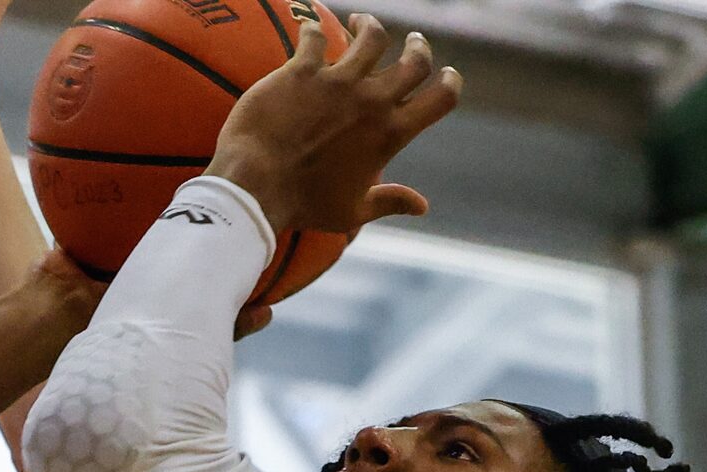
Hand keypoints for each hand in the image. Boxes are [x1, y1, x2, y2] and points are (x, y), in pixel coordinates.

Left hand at [209, 14, 459, 234]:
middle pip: (416, 59)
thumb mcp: (351, 211)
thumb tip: (422, 206)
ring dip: (370, 26)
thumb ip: (389, 200)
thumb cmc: (303, 205)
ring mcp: (337, 82)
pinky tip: (308, 32)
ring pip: (373, 35)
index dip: (452, 83)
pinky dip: (311, 31)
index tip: (447, 76)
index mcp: (389, 135)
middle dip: (419, 46)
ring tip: (360, 25)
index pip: (441, 98)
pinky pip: (314, 35)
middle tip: (412, 43)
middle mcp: (370, 102)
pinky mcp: (302, 70)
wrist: (255, 189)